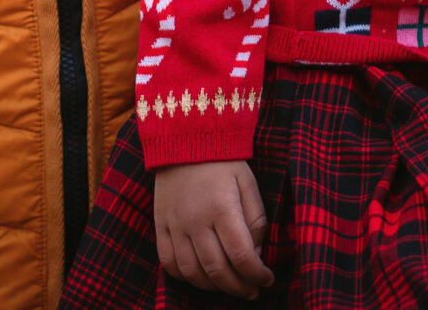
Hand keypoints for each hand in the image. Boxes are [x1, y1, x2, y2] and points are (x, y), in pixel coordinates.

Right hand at [153, 159, 271, 297]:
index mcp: (223, 209)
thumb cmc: (222, 161)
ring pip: (192, 272)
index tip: (267, 279)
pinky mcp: (160, 225)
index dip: (257, 275)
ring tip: (228, 285)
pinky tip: (200, 276)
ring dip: (213, 287)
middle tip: (251, 290)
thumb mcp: (248, 183)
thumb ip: (256, 220)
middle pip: (217, 271)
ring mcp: (175, 225)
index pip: (242, 256)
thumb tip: (257, 253)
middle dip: (239, 287)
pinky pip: (168, 262)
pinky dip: (185, 276)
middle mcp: (196, 221)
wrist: (184, 137)